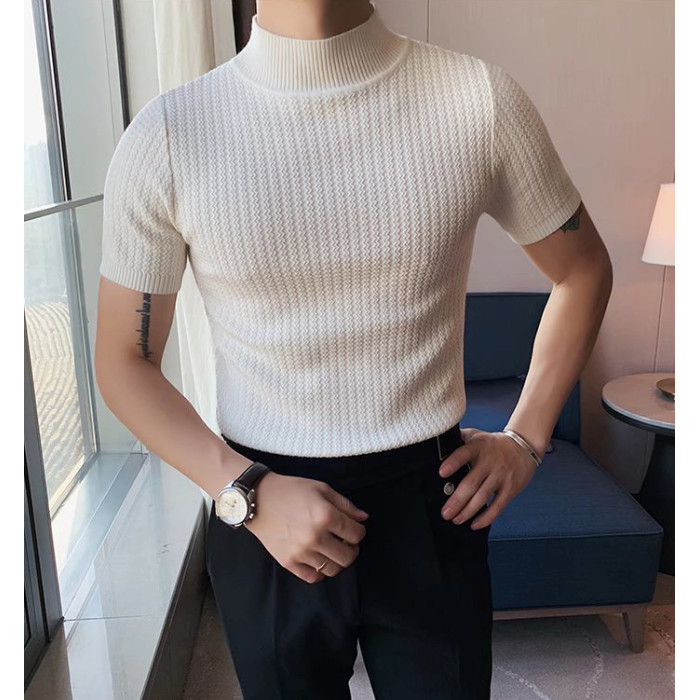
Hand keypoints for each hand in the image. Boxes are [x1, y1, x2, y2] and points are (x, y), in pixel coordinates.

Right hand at [244, 472, 369, 583]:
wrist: (258, 499)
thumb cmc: (291, 490)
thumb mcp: (321, 488)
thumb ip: (345, 505)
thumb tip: (363, 519)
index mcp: (326, 516)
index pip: (357, 534)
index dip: (359, 531)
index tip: (353, 528)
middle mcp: (315, 537)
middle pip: (348, 557)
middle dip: (352, 549)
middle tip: (346, 542)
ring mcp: (301, 552)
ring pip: (332, 569)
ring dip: (337, 560)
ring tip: (332, 549)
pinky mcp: (288, 562)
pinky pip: (312, 577)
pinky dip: (320, 572)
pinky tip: (318, 559)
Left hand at [437, 428, 538, 529]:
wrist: (523, 445)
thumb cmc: (493, 443)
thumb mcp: (475, 435)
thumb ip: (458, 438)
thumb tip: (437, 443)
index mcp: (477, 447)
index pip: (463, 454)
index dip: (453, 463)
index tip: (441, 472)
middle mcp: (489, 462)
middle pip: (471, 483)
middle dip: (457, 500)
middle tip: (445, 512)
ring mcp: (500, 476)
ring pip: (483, 497)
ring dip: (468, 511)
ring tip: (456, 519)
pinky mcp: (510, 488)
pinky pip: (498, 506)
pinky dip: (486, 517)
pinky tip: (475, 524)